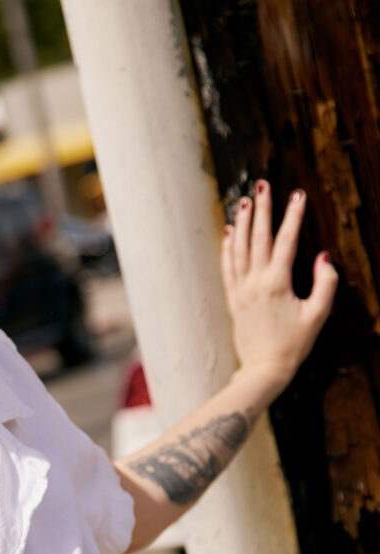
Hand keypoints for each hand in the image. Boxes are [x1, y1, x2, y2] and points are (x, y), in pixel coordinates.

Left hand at [222, 180, 337, 396]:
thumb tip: (324, 258)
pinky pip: (227, 267)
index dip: (292, 216)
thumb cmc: (294, 344)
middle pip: (258, 238)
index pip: (286, 241)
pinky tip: (229, 232)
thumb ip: (325, 284)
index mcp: (277, 283)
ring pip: (238, 249)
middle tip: (261, 185)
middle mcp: (254, 283)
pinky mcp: (232, 299)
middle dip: (262, 209)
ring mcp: (240, 290)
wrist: (264, 368)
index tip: (297, 194)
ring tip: (244, 201)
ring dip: (242, 223)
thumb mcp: (318, 315)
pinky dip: (227, 247)